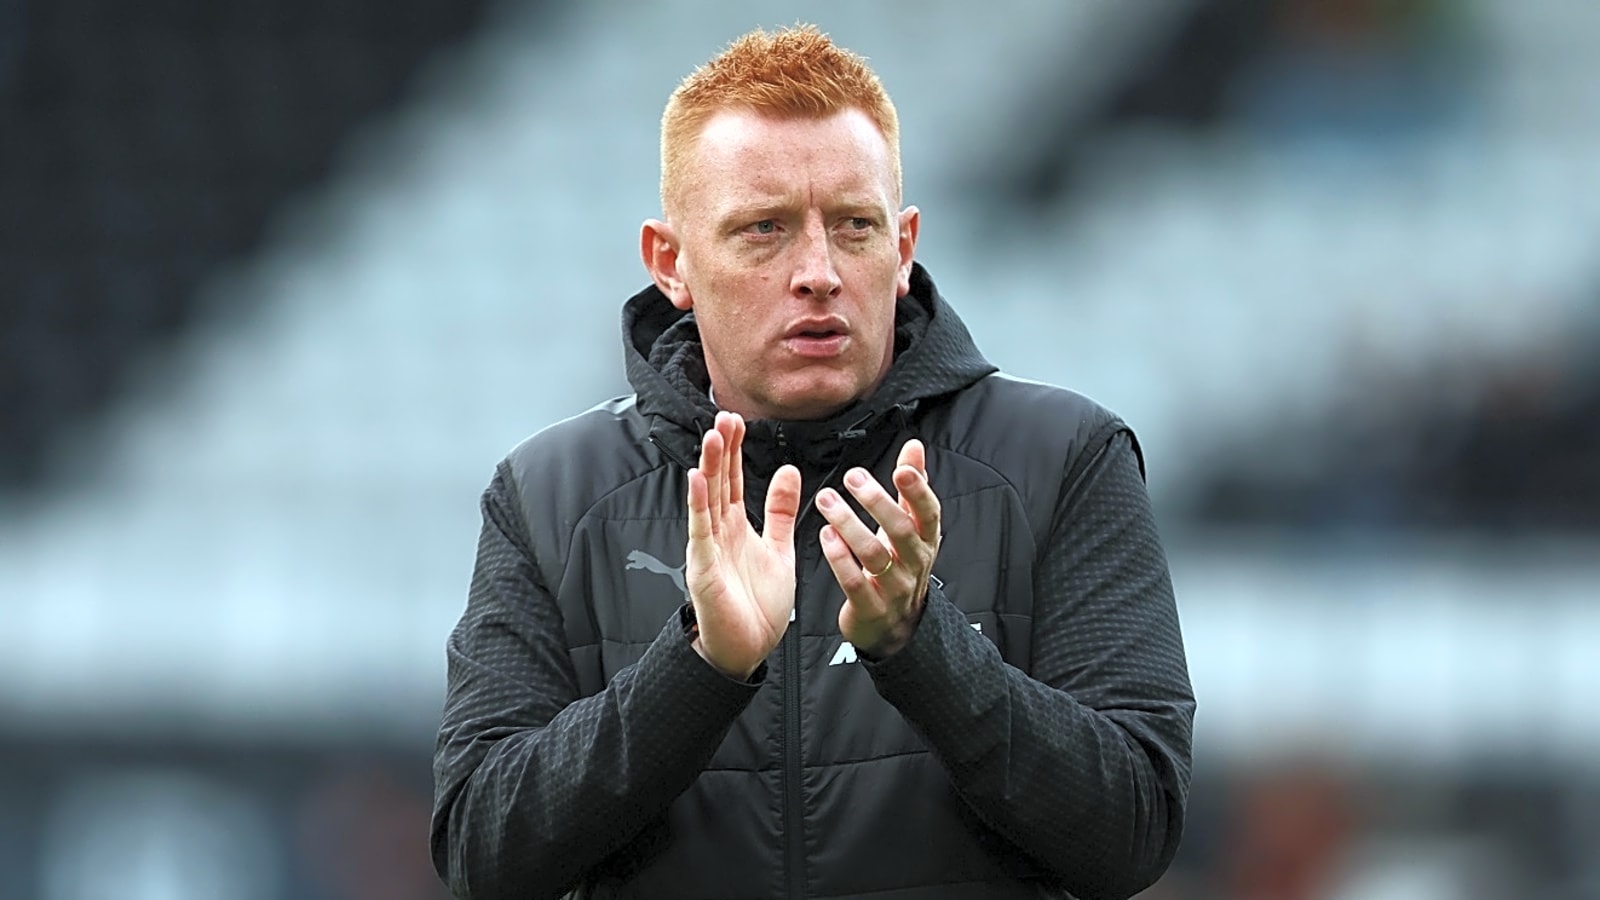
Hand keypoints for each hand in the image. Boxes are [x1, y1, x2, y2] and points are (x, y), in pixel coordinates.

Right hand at [685, 411, 801, 678]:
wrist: (747, 649)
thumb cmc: (758, 605)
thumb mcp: (779, 549)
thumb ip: (779, 511)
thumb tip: (787, 471)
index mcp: (735, 528)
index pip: (732, 480)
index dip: (734, 450)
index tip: (738, 420)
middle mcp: (718, 533)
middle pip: (717, 482)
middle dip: (721, 450)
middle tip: (725, 416)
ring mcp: (708, 549)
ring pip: (707, 500)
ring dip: (708, 468)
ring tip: (712, 437)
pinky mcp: (704, 569)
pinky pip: (700, 532)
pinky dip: (698, 505)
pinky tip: (697, 480)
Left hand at [815, 439, 940, 657]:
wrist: (895, 626)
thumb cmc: (899, 566)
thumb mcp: (911, 528)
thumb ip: (912, 487)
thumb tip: (914, 447)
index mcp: (925, 540)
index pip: (929, 513)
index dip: (918, 491)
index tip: (903, 468)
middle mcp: (913, 563)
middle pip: (900, 530)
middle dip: (876, 501)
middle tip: (852, 477)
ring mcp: (894, 588)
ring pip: (873, 554)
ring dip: (849, 524)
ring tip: (827, 500)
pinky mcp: (871, 607)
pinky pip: (855, 582)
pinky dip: (840, 559)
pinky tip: (825, 536)